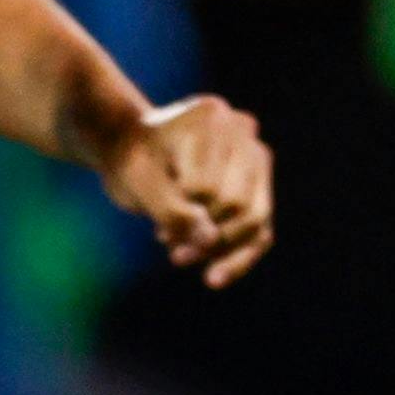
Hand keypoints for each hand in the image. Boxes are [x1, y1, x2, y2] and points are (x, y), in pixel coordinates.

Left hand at [98, 93, 274, 287]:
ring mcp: (255, 157)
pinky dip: (239, 257)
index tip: (159, 232)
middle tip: (171, 249)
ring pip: (257, 219)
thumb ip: (172, 211)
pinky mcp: (259, 185)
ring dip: (220, 250)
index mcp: (212, 117)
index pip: (208, 189)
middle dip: (204, 238)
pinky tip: (213, 276)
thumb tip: (212, 240)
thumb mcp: (139, 183)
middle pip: (238, 204)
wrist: (134, 154)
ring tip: (182, 257)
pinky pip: (262, 230)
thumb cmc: (132, 162)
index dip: (184, 219)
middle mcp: (242, 131)